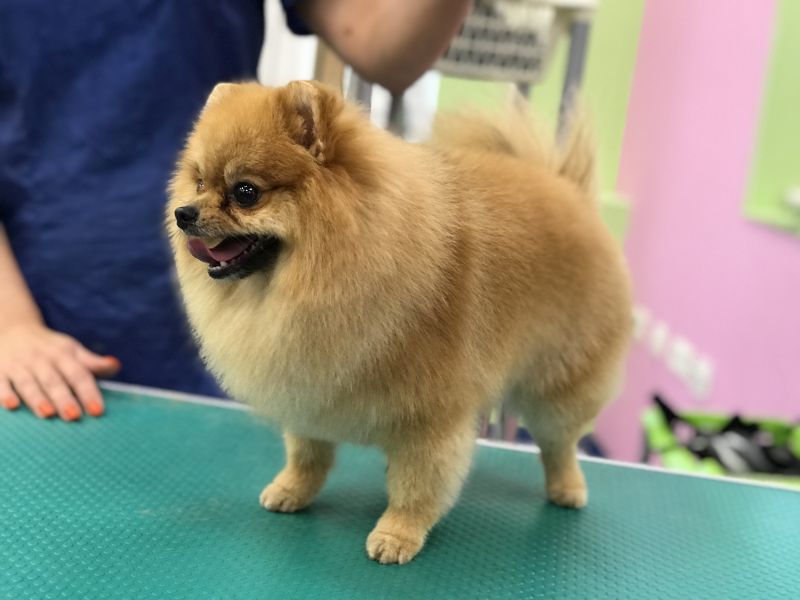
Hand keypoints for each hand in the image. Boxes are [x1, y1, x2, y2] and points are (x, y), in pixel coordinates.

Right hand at [0, 323, 120, 420]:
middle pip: (54, 380)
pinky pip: (0, 382)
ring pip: (28, 382)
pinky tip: (12, 406)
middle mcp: (41, 359)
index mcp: (63, 354)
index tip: (98, 411)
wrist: (13, 328)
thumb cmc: (49, 348)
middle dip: (64, 398)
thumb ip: (93, 362)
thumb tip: (116, 365)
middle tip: (74, 416)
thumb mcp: (72, 350)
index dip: (89, 392)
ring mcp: (18, 364)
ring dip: (37, 398)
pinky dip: (4, 393)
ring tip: (48, 414)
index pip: (79, 374)